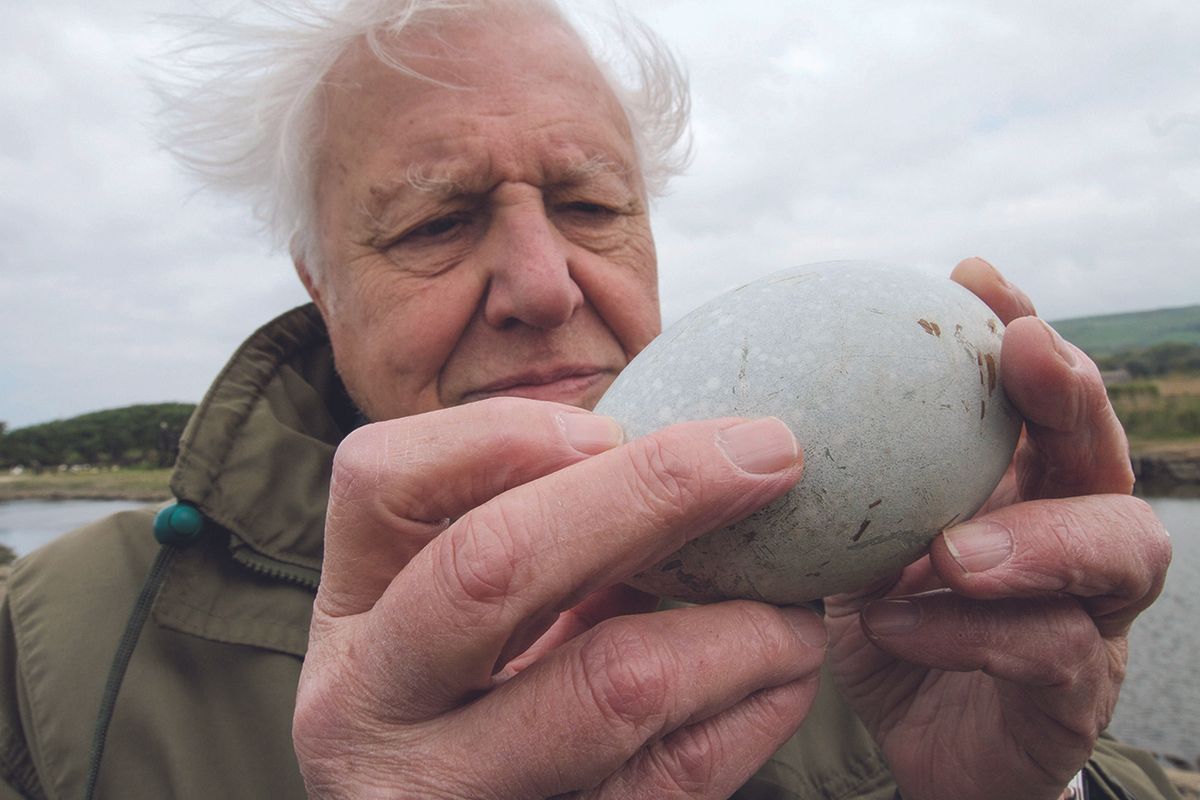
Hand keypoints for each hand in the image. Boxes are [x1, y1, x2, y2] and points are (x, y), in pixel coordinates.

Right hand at [293, 398, 827, 798]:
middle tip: (767, 452)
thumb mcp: (455, 613)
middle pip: (496, 564)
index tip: (613, 428)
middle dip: (653, 490)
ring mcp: (452, 795)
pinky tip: (782, 672)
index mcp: (349, 617)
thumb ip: (529, 533)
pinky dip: (755, 710)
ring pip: (614, 686)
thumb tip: (689, 449)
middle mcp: (371, 709)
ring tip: (797, 601)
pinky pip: (675, 777)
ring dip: (738, 627)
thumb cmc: (471, 700)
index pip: (380, 479)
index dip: (504, 435)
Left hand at [824, 258, 1171, 799]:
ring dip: (1034, 538)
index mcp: (1019, 488)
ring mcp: (1088, 618)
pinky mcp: (1071, 697)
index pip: (1039, 396)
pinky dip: (969, 633)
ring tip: (951, 549)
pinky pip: (1052, 655)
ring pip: (1118, 553)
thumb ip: (835, 477)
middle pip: (1104, 455)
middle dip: (1070, 397)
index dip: (1020, 329)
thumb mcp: (850, 538)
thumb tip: (739, 396)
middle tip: (1024, 357)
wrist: (912, 740)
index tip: (974, 275)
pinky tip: (890, 625)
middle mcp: (1070, 540)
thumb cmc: (884, 618)